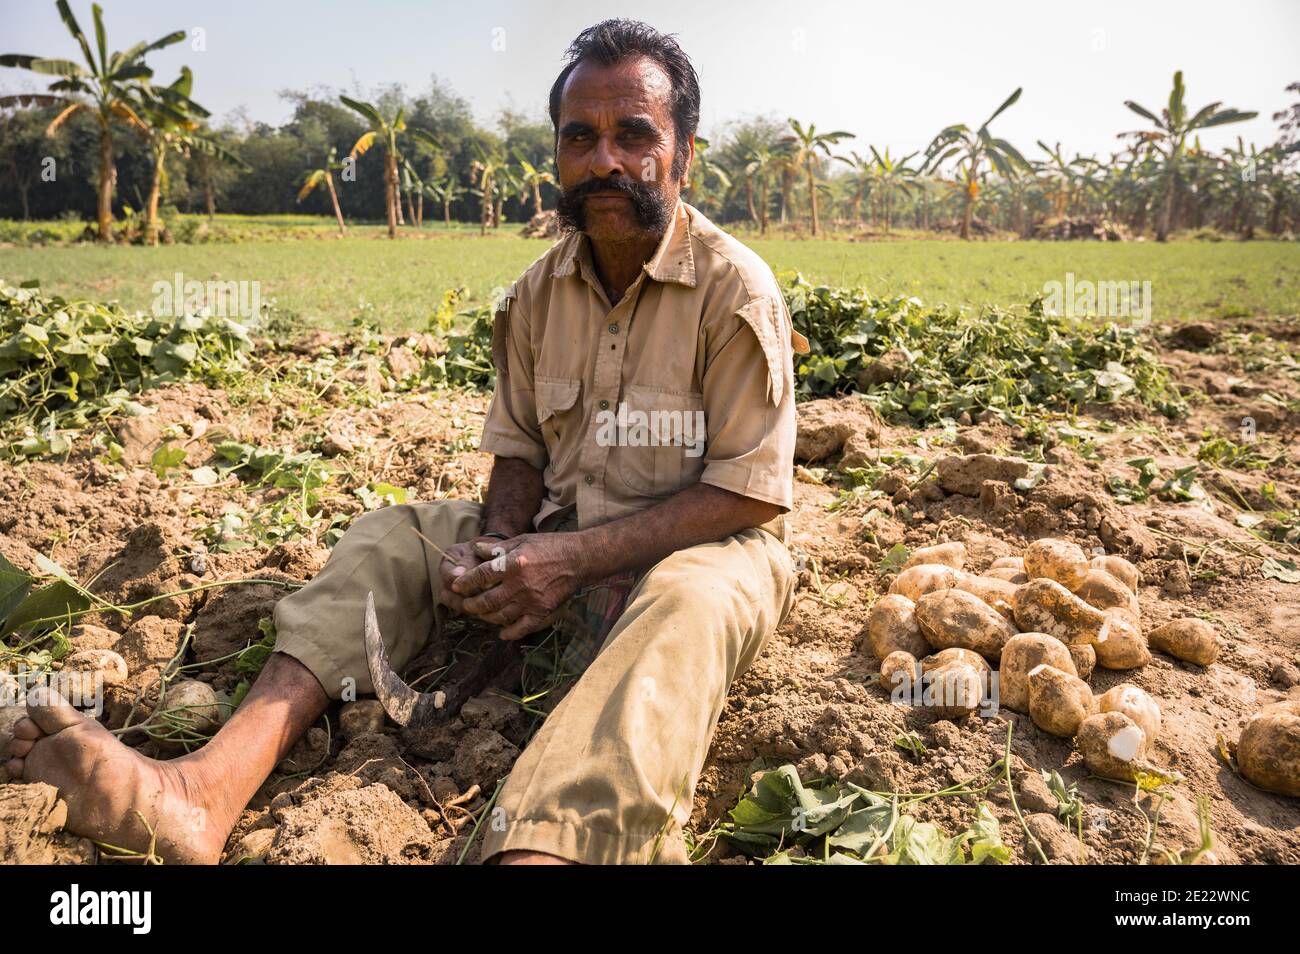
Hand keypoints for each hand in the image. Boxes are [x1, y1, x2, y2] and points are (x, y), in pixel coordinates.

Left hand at [450, 533, 585, 639]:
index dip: (466, 582)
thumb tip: (476, 549)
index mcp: (513, 564)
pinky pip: (521, 628)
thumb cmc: (549, 546)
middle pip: (487, 601)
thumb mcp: (522, 541)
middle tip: (464, 605)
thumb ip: (497, 548)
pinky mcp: (542, 611)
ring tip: (480, 615)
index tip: (456, 586)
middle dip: (471, 605)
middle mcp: (520, 584)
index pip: (481, 576)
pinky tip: (502, 633)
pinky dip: (509, 633)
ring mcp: (531, 600)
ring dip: (486, 618)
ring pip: (500, 616)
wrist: (578, 559)